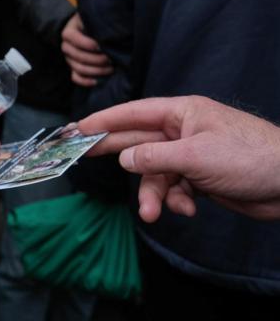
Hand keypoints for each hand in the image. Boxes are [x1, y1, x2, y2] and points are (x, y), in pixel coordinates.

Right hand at [61, 13, 111, 86]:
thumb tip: (108, 33)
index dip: (88, 44)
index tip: (103, 46)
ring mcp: (69, 59)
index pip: (74, 39)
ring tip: (111, 68)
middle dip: (96, 59)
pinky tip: (98, 80)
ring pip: (78, 68)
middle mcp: (66, 46)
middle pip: (77, 56)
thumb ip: (97, 23)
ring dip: (96, 70)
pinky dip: (86, 81)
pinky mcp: (73, 68)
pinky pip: (76, 78)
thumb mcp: (93, 19)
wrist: (90, 30)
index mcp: (69, 32)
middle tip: (111, 58)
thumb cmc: (94, 24)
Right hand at [79, 96, 279, 221]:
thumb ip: (154, 157)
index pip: (133, 113)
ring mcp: (191, 154)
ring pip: (156, 173)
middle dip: (120, 158)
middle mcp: (183, 131)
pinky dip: (177, 200)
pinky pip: (175, 187)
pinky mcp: (201, 176)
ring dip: (154, 194)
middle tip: (86, 159)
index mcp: (181, 113)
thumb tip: (124, 160)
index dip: (104, 120)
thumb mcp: (195, 156)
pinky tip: (189, 208)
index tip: (78, 128)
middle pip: (139, 142)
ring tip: (154, 213)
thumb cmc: (249, 157)